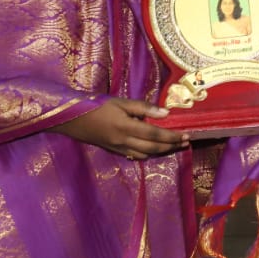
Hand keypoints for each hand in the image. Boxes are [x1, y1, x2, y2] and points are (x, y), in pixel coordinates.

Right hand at [51, 98, 188, 158]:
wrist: (71, 119)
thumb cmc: (96, 105)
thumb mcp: (120, 102)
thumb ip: (143, 108)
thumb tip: (165, 114)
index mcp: (126, 128)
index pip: (155, 135)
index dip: (172, 137)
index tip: (187, 136)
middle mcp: (124, 141)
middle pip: (153, 148)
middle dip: (171, 146)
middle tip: (186, 142)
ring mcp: (118, 148)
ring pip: (145, 154)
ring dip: (161, 151)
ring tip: (173, 145)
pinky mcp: (114, 150)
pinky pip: (135, 155)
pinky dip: (147, 153)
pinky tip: (153, 149)